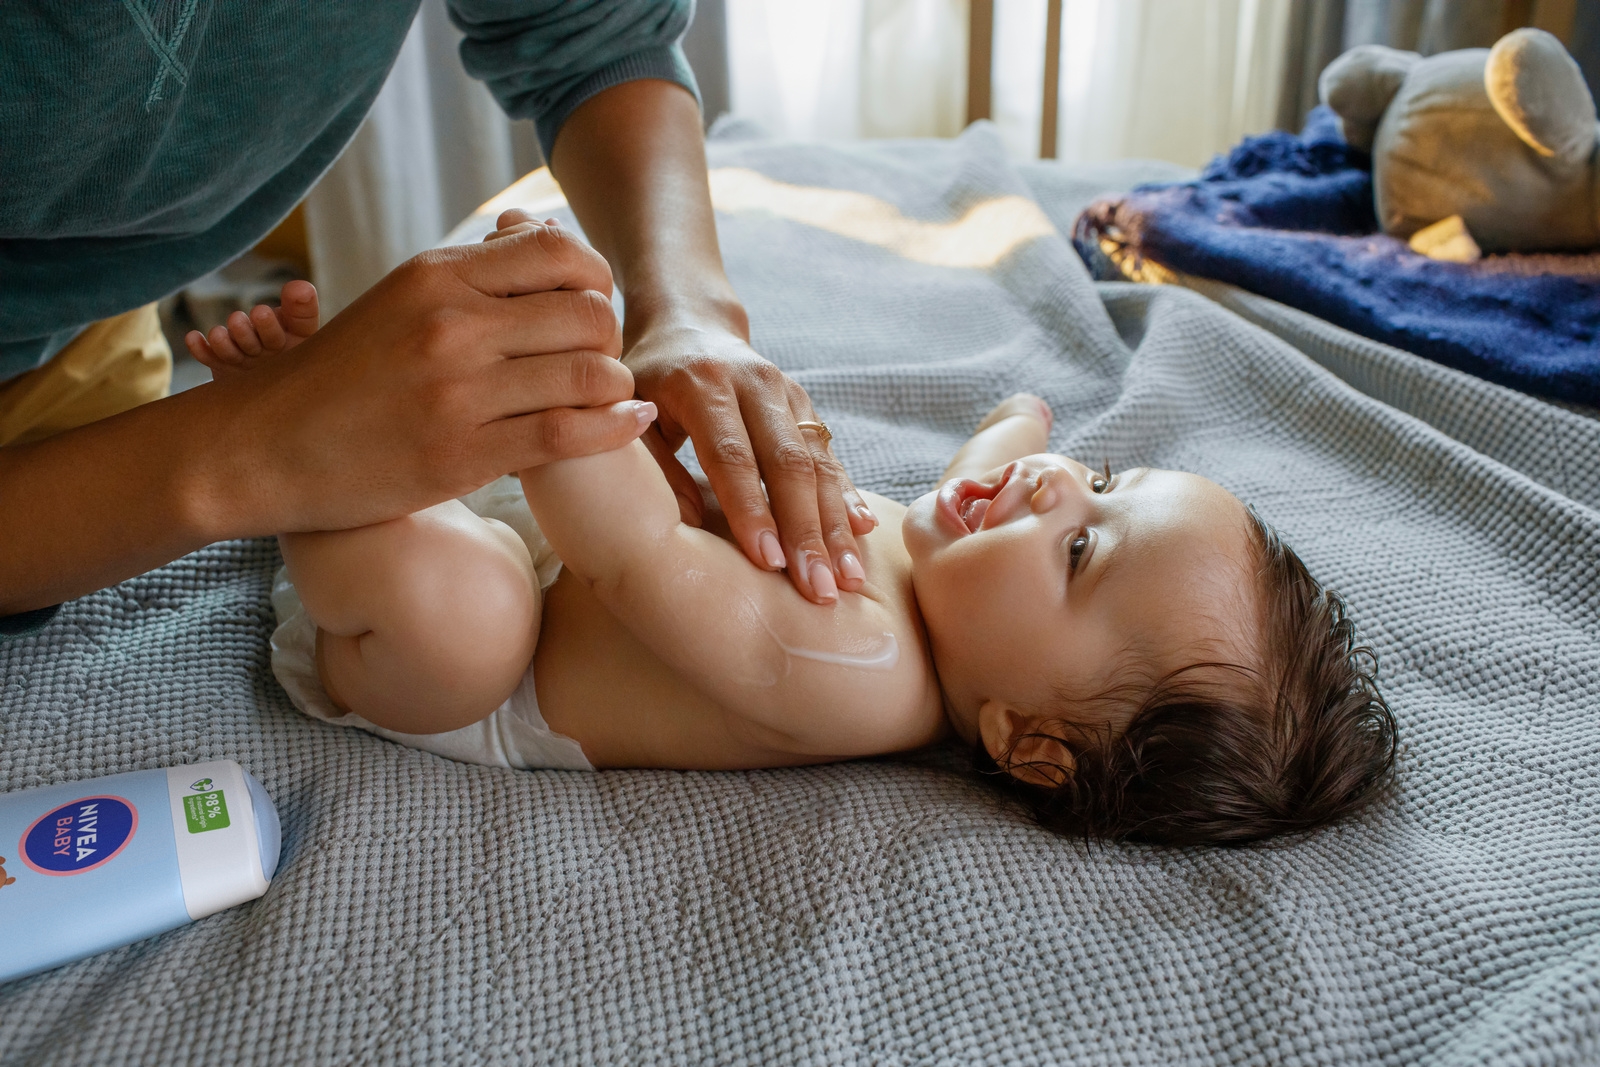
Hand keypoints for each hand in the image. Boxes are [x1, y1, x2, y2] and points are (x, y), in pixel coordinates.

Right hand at [207, 221, 650, 535]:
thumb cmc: (339, 375)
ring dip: (614, 385)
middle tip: (600, 358)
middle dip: (611, 338)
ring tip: (607, 395)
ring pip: (589, 373)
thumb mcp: (400, 299)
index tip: (593, 306)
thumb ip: (472, 274)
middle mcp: (452, 325)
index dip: (598, 281)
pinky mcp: (463, 455)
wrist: (262, 447)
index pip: (559, 253)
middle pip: (588, 313)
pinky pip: (568, 434)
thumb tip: (545, 236)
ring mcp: (459, 392)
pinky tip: (628, 421)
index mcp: (437, 276)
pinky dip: (613, 427)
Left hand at [625, 320, 876, 604]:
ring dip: (835, 524)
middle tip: (820, 589)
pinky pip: (829, 455)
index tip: (768, 564)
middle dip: (807, 531)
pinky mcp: (805, 405)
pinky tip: (863, 531)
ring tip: (849, 578)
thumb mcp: (632, 415)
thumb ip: (655, 468)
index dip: (751, 510)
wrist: (687, 324)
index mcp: (702, 385)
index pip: (732, 456)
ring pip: (817, 462)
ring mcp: (785, 392)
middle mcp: (752, 383)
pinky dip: (846, 495)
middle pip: (787, 462)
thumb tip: (688, 525)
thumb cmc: (647, 382)